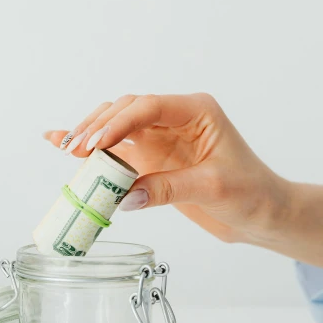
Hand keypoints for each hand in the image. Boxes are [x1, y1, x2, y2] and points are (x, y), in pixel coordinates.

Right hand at [44, 93, 288, 245]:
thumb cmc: (251, 193)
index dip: (119, 123)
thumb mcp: (213, 188)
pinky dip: (91, 148)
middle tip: (77, 150)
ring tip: (66, 149)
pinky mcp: (150, 157)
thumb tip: (122, 196)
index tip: (96, 144)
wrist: (262, 214)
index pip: (149, 107)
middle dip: (99, 127)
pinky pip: (115, 149)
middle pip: (127, 110)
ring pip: (116, 125)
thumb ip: (168, 188)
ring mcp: (160, 137)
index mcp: (197, 111)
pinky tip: (61, 142)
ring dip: (90, 135)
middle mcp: (175, 118)